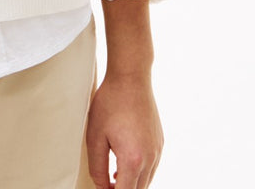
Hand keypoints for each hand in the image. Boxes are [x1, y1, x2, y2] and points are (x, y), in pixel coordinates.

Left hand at [85, 72, 162, 188]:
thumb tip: (101, 187)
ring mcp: (158, 151)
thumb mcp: (95, 136)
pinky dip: (139, 172)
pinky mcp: (160, 143)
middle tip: (105, 183)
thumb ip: (97, 167)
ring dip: (131, 183)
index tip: (102, 188)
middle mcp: (150, 159)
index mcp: (133, 160)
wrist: (131, 77)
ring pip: (147, 181)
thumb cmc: (110, 103)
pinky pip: (152, 167)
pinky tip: (124, 163)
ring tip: (112, 176)